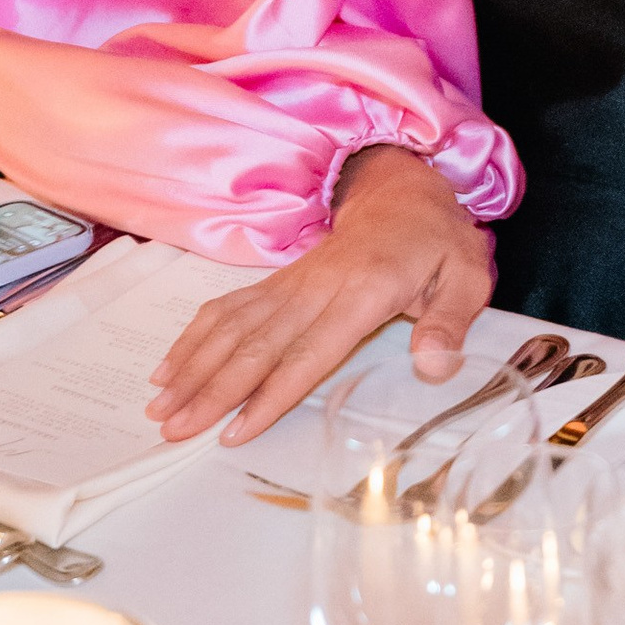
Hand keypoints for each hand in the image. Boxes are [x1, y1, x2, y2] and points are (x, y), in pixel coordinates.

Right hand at [145, 145, 495, 445]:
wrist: (405, 194)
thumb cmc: (437, 243)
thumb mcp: (465, 277)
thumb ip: (449, 324)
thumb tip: (435, 367)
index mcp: (363, 292)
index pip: (309, 352)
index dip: (270, 394)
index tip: (234, 430)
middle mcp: (316, 288)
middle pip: (256, 345)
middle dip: (211, 391)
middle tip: (173, 430)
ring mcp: (291, 283)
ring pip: (233, 328)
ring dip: (192, 368)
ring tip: (159, 408)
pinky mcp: (278, 282)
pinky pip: (228, 310)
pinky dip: (194, 339)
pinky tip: (169, 368)